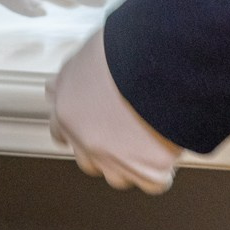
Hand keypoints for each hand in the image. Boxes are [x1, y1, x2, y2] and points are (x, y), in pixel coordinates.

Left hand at [48, 23, 182, 193]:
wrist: (159, 61)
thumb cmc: (128, 48)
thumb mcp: (90, 52)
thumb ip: (76, 73)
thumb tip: (65, 79)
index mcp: (66, 107)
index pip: (60, 129)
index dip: (76, 128)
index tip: (86, 126)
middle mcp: (84, 137)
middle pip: (87, 160)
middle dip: (103, 150)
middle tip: (124, 133)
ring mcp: (113, 158)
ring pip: (117, 176)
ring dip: (131, 163)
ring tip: (149, 141)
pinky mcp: (145, 170)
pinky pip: (153, 182)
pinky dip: (162, 170)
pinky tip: (169, 152)